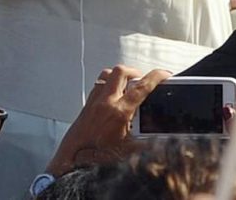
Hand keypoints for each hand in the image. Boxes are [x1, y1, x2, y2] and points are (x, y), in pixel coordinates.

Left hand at [45, 65, 171, 175]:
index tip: (164, 75)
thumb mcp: (128, 151)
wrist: (71, 163)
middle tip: (143, 80)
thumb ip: (146, 143)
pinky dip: (107, 86)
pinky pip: (97, 86)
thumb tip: (160, 140)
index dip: (157, 76)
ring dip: (119, 77)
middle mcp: (105, 103)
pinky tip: (112, 98)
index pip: (142, 86)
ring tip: (127, 86)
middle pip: (121, 72)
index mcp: (119, 112)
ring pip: (106, 75)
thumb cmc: (95, 159)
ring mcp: (93, 103)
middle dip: (136, 72)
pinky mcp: (85, 107)